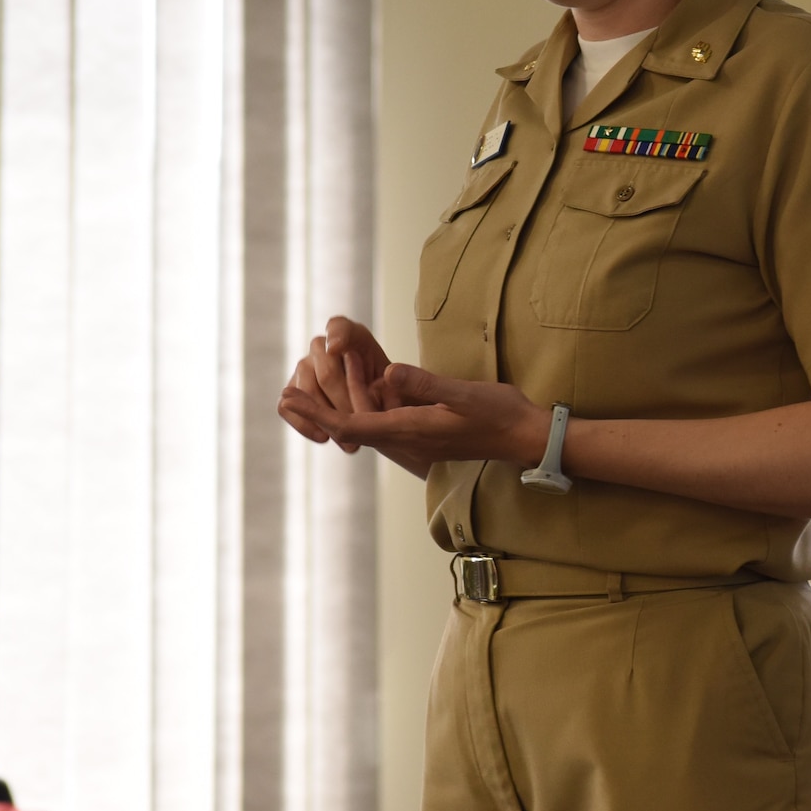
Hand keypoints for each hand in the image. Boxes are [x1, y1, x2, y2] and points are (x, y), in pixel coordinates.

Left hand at [279, 362, 550, 478]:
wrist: (524, 438)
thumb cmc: (499, 414)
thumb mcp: (464, 395)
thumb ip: (426, 385)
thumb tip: (387, 373)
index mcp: (410, 429)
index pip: (351, 424)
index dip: (318, 413)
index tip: (291, 399)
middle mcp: (406, 438)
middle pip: (350, 428)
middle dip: (316, 413)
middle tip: (285, 394)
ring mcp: (414, 438)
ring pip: (364, 426)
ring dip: (337, 409)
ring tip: (314, 389)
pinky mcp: (423, 432)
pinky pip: (381, 424)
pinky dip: (361, 407)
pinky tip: (360, 393)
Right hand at [280, 317, 391, 453]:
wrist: (379, 409)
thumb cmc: (396, 395)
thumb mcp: (408, 385)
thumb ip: (402, 378)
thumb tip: (387, 377)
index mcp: (353, 336)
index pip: (339, 327)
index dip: (338, 336)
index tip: (338, 349)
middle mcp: (323, 346)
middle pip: (327, 373)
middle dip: (344, 403)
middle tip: (361, 425)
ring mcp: (304, 367)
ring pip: (306, 391)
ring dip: (327, 418)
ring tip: (349, 442)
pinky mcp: (293, 390)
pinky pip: (286, 406)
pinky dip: (303, 424)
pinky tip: (324, 438)